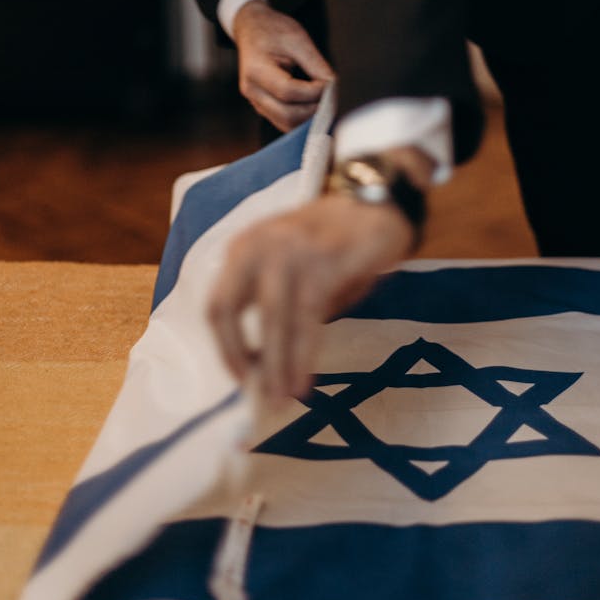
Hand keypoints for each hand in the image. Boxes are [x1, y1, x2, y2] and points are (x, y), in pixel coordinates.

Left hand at [207, 192, 415, 401]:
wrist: (380, 199)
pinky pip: (307, 319)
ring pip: (271, 318)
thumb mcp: (293, 266)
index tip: (241, 377)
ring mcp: (291, 250)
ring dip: (275, 365)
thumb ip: (275, 305)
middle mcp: (259, 245)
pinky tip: (303, 382)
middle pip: (228, 308)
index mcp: (244, 246)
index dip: (225, 346)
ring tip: (280, 399)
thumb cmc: (336, 241)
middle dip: (238, 357)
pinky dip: (303, 356)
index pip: (218, 303)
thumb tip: (266, 364)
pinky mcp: (325, 261)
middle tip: (256, 394)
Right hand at [233, 1, 333, 131]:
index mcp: (256, 70)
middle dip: (314, 109)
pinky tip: (316, 106)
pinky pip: (284, 122)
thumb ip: (316, 65)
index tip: (330, 83)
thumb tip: (332, 87)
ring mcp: (255, 101)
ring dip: (309, 118)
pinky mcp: (263, 107)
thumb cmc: (273, 31)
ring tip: (326, 102)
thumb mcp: (297, 39)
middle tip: (332, 97)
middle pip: (287, 114)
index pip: (288, 91)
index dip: (313, 92)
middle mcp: (252, 90)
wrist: (252, 29)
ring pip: (286, 124)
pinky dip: (302, 119)